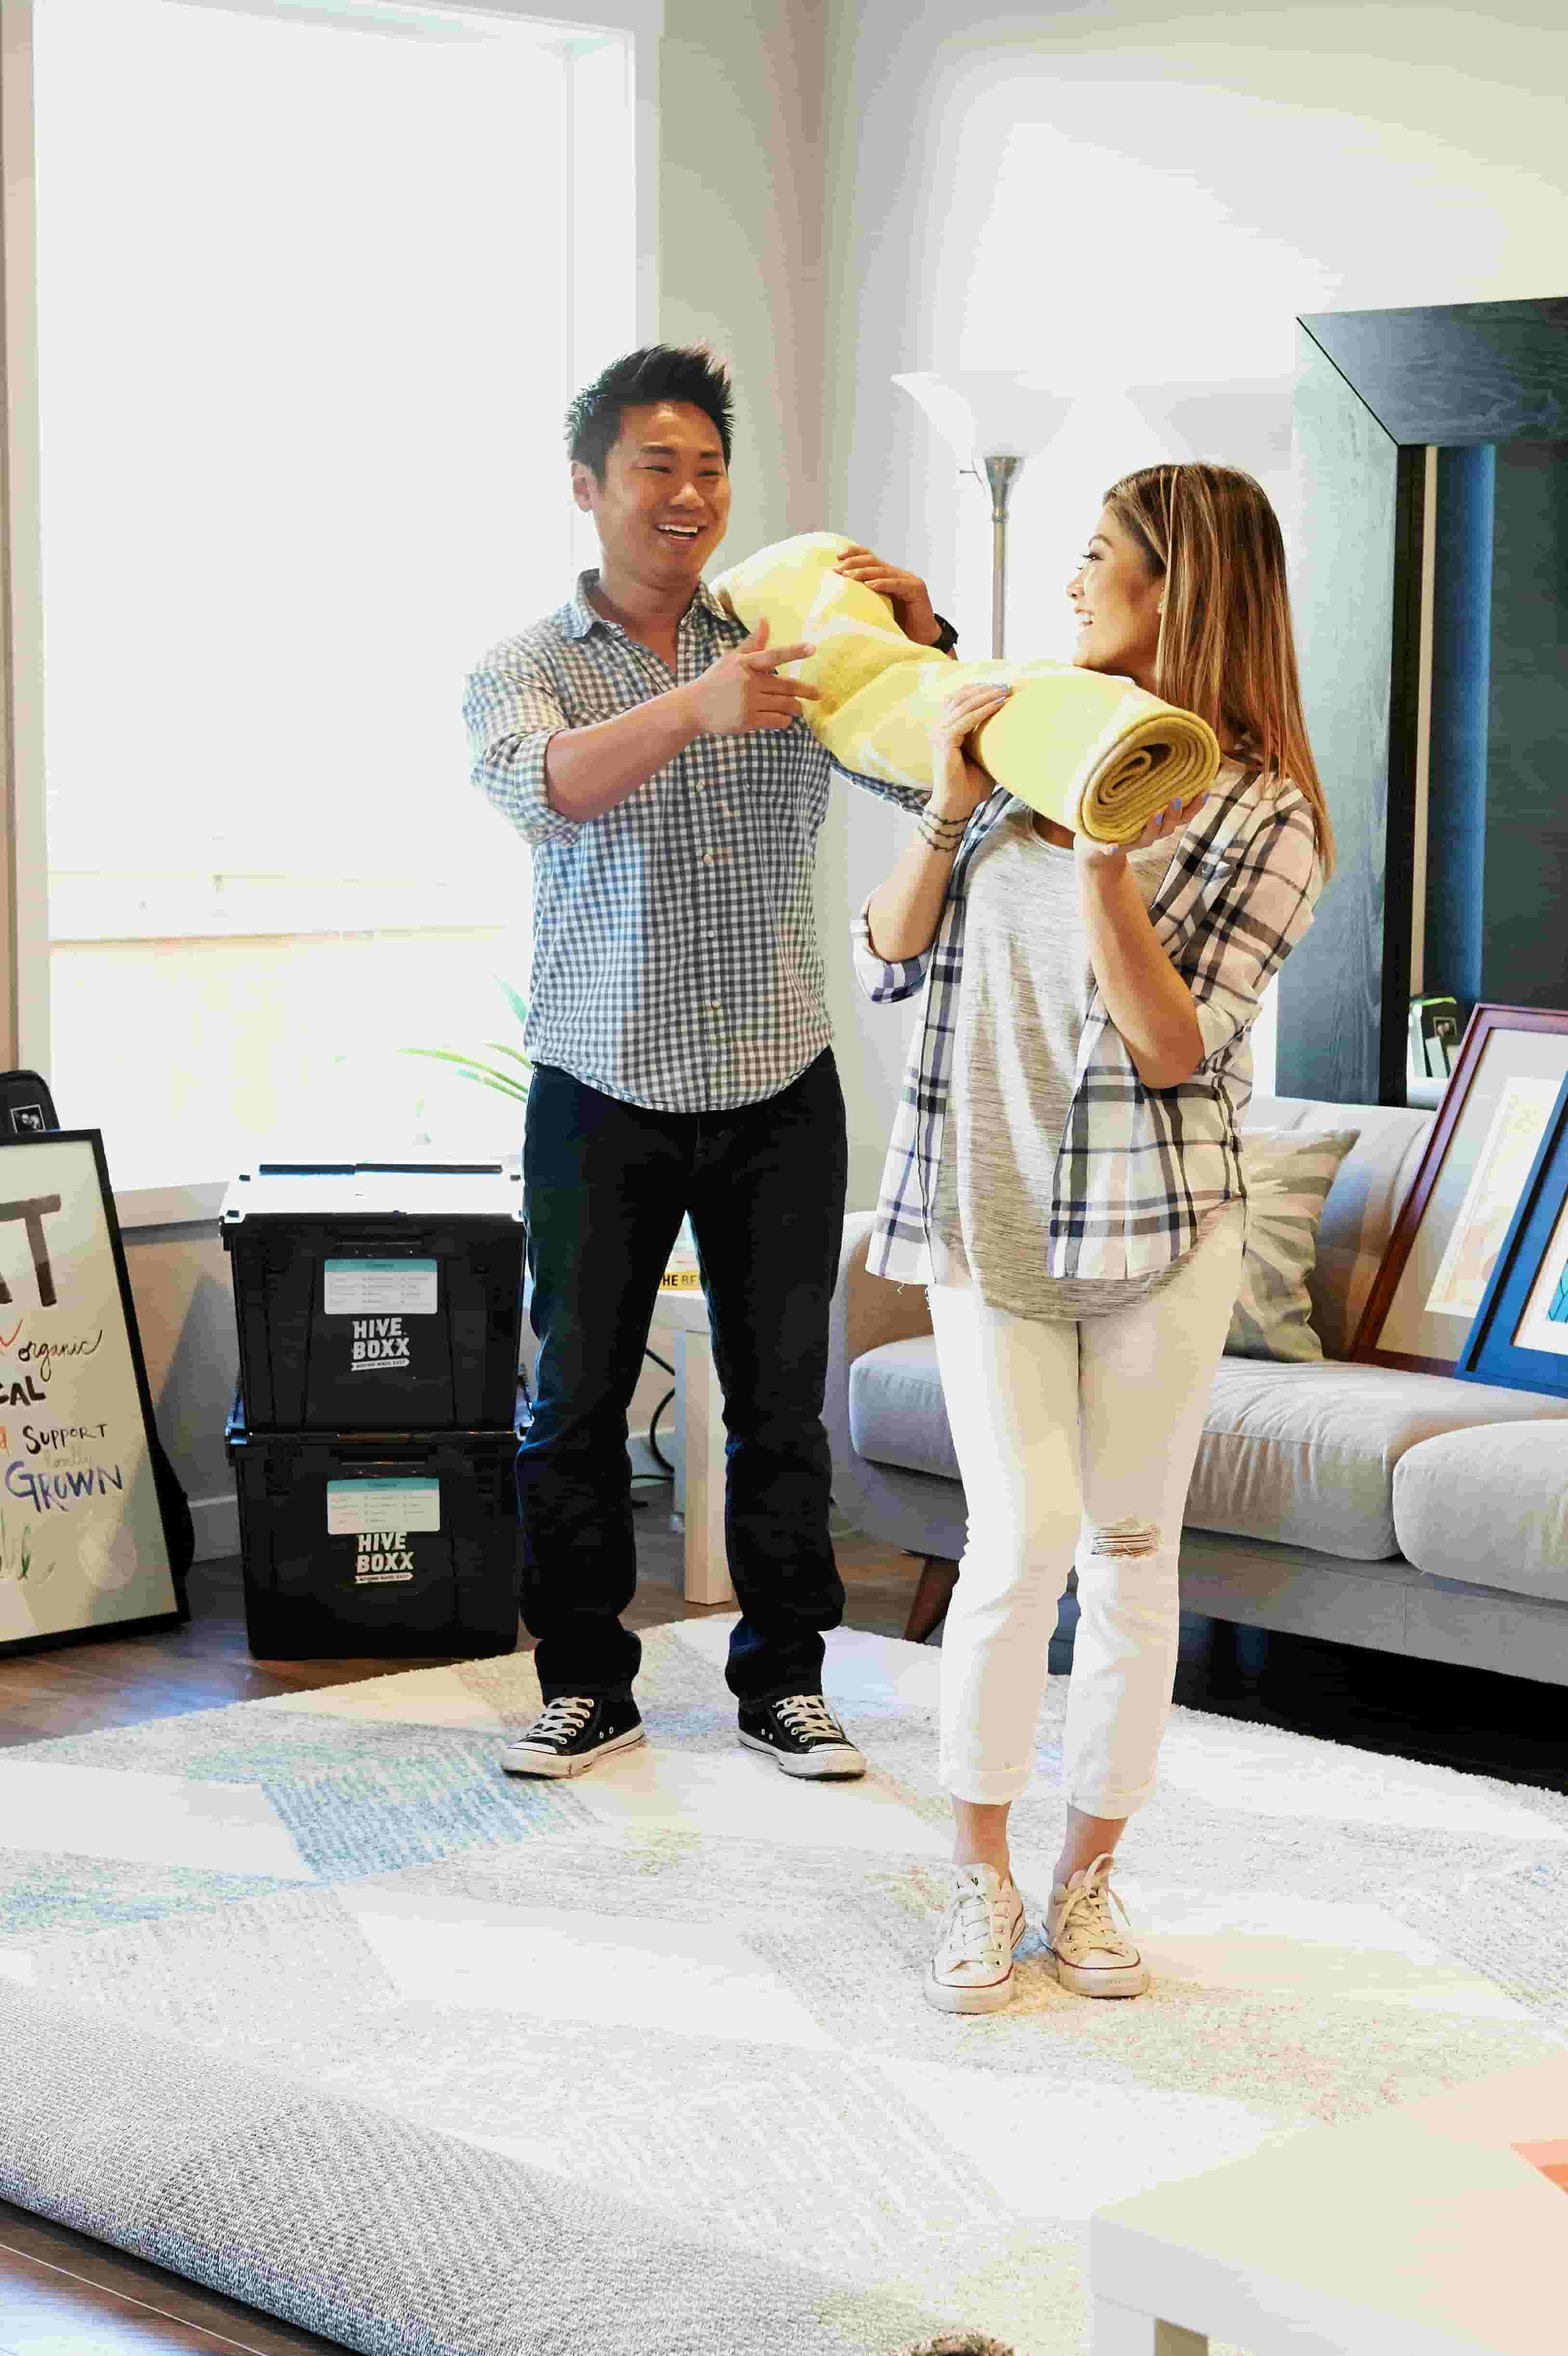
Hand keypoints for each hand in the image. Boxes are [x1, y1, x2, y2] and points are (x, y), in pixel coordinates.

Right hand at [680, 617, 821, 735]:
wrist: (693, 707)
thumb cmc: (715, 680)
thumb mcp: (731, 659)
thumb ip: (752, 643)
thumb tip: (765, 620)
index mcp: (745, 663)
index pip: (773, 655)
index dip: (794, 651)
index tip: (812, 648)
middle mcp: (748, 682)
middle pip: (786, 686)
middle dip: (805, 691)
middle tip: (817, 694)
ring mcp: (747, 702)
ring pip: (784, 705)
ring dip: (795, 708)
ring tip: (797, 708)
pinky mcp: (747, 721)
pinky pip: (776, 721)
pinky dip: (784, 720)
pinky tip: (784, 719)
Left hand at [832, 543, 941, 646]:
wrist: (923, 639)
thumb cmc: (898, 626)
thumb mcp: (877, 608)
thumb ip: (865, 597)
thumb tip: (839, 593)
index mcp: (888, 576)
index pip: (870, 557)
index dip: (854, 554)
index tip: (837, 557)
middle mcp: (898, 574)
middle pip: (874, 561)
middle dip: (854, 563)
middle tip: (838, 569)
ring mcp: (909, 580)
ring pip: (883, 570)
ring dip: (864, 572)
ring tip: (849, 576)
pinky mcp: (916, 590)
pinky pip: (897, 584)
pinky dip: (882, 584)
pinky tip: (869, 585)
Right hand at [928, 680, 1011, 820]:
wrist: (957, 805)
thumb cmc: (971, 785)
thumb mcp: (983, 755)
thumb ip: (989, 738)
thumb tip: (1013, 725)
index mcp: (945, 729)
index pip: (958, 699)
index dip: (977, 689)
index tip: (1000, 686)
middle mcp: (939, 728)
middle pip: (959, 697)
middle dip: (983, 688)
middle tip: (1006, 686)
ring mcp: (939, 734)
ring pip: (962, 705)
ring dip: (985, 695)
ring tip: (1004, 691)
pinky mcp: (944, 742)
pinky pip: (965, 720)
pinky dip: (982, 711)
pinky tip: (998, 705)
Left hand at [1077, 788, 1208, 868]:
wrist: (1097, 839)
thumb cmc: (1125, 809)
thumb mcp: (1139, 792)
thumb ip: (1151, 778)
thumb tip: (1157, 743)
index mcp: (1163, 818)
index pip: (1185, 813)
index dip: (1196, 804)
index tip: (1205, 789)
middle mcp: (1154, 831)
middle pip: (1171, 825)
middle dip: (1175, 813)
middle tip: (1177, 799)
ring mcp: (1135, 840)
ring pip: (1150, 836)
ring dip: (1153, 826)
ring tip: (1155, 813)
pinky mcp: (1115, 847)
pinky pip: (1115, 849)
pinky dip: (1114, 847)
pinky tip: (1111, 846)